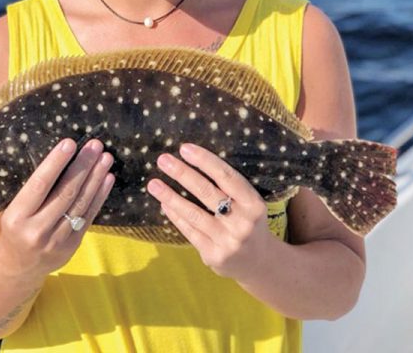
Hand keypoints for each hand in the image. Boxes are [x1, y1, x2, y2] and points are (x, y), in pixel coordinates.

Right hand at [0, 138, 113, 281]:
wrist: (17, 268)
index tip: (69, 143)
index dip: (55, 163)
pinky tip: (107, 178)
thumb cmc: (15, 228)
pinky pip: (89, 216)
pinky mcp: (72, 245)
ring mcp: (56, 240)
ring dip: (95, 178)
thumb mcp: (13, 210)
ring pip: (80, 203)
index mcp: (16, 217)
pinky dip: (100, 196)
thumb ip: (34, 190)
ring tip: (105, 158)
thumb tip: (62, 156)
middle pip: (65, 193)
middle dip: (83, 166)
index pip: (39, 185)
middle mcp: (36, 230)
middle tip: (95, 145)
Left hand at [147, 143, 273, 281]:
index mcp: (254, 204)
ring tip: (153, 184)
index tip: (185, 148)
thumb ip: (229, 187)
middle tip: (163, 160)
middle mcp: (242, 223)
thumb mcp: (249, 203)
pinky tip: (164, 203)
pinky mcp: (213, 256)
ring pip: (193, 214)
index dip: (205, 161)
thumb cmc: (248, 222)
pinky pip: (189, 231)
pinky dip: (175, 215)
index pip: (227, 177)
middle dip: (183, 174)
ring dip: (170, 196)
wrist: (259, 264)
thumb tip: (193, 159)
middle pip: (207, 193)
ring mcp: (227, 241)